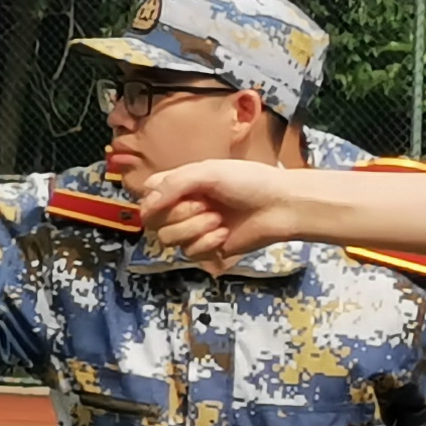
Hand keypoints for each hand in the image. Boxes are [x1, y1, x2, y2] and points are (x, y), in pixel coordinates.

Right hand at [137, 156, 304, 268]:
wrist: (281, 207)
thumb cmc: (249, 182)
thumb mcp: (207, 172)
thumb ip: (172, 185)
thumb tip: (145, 208)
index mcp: (181, 184)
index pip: (147, 195)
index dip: (153, 199)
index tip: (171, 195)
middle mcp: (184, 207)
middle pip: (153, 221)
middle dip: (179, 214)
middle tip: (207, 205)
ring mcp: (195, 229)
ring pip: (168, 239)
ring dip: (193, 229)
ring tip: (219, 219)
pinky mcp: (208, 249)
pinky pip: (190, 253)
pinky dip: (207, 243)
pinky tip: (225, 234)